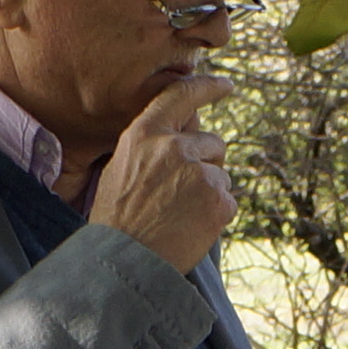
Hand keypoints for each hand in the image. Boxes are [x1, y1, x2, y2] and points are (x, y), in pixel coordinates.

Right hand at [84, 78, 233, 270]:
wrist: (125, 262)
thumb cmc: (118, 219)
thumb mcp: (122, 167)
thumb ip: (153, 144)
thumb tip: (188, 129)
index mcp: (146, 133)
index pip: (182, 96)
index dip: (207, 87)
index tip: (226, 85)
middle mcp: (174, 147)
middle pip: (214, 142)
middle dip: (206, 164)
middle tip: (179, 196)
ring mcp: (199, 173)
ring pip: (223, 174)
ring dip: (210, 192)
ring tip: (180, 215)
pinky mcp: (218, 200)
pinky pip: (229, 201)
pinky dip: (216, 216)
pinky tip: (192, 228)